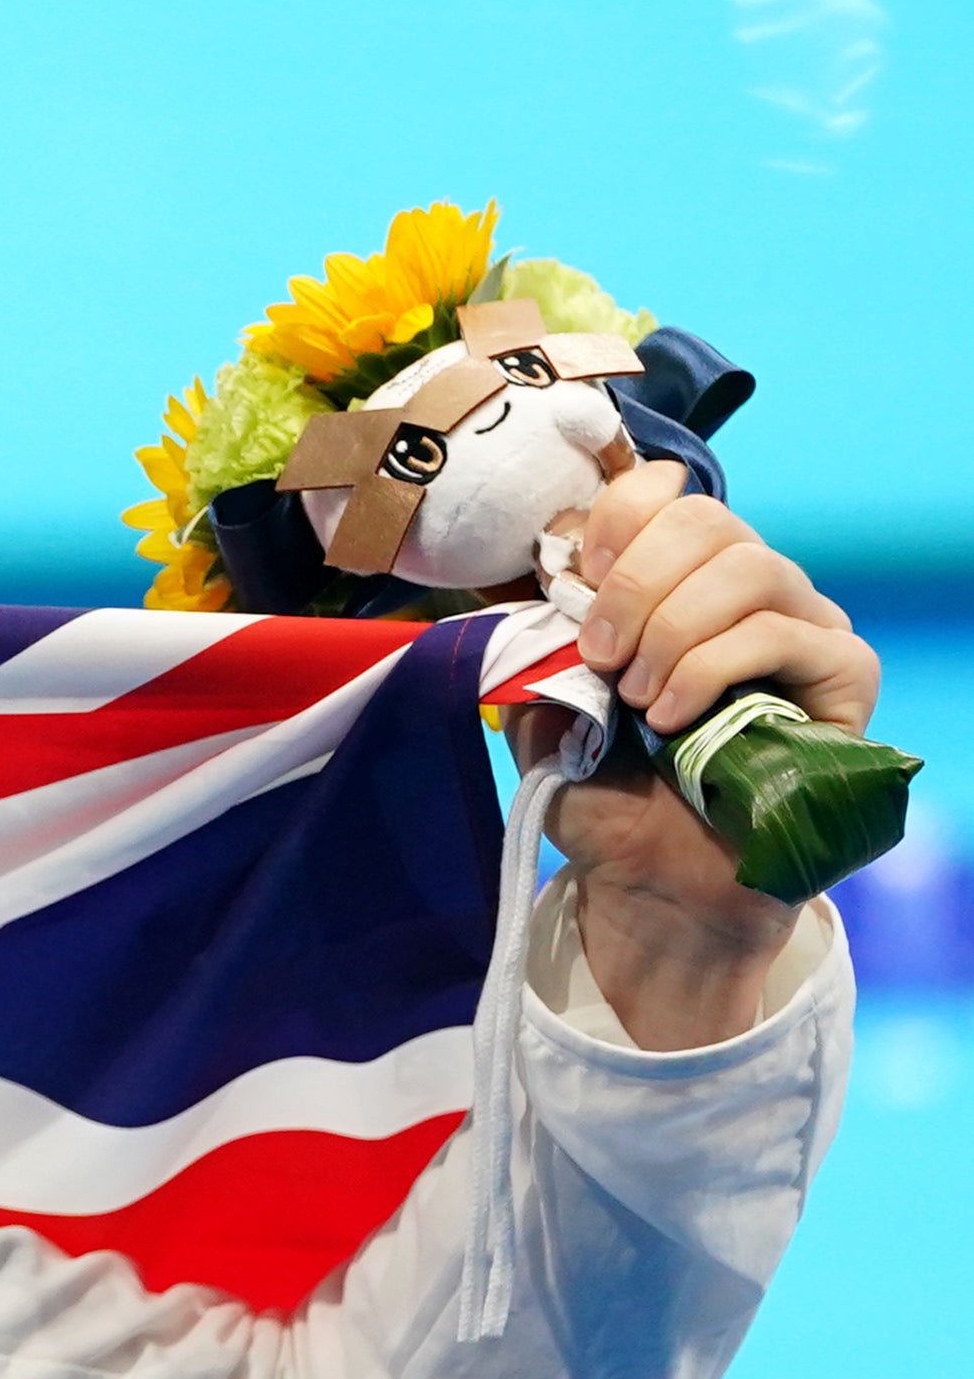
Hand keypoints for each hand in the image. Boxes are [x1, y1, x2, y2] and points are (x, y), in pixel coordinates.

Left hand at [512, 466, 875, 1049]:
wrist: (657, 883)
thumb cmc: (608, 799)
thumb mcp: (546, 720)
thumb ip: (538, 654)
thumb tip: (535, 600)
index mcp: (674, 584)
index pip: (663, 495)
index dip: (617, 518)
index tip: (574, 574)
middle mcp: (745, 591)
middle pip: (705, 520)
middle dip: (634, 585)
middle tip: (600, 659)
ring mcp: (802, 625)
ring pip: (748, 566)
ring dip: (673, 630)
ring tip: (639, 699)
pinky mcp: (842, 672)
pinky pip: (783, 631)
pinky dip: (712, 667)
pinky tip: (674, 718)